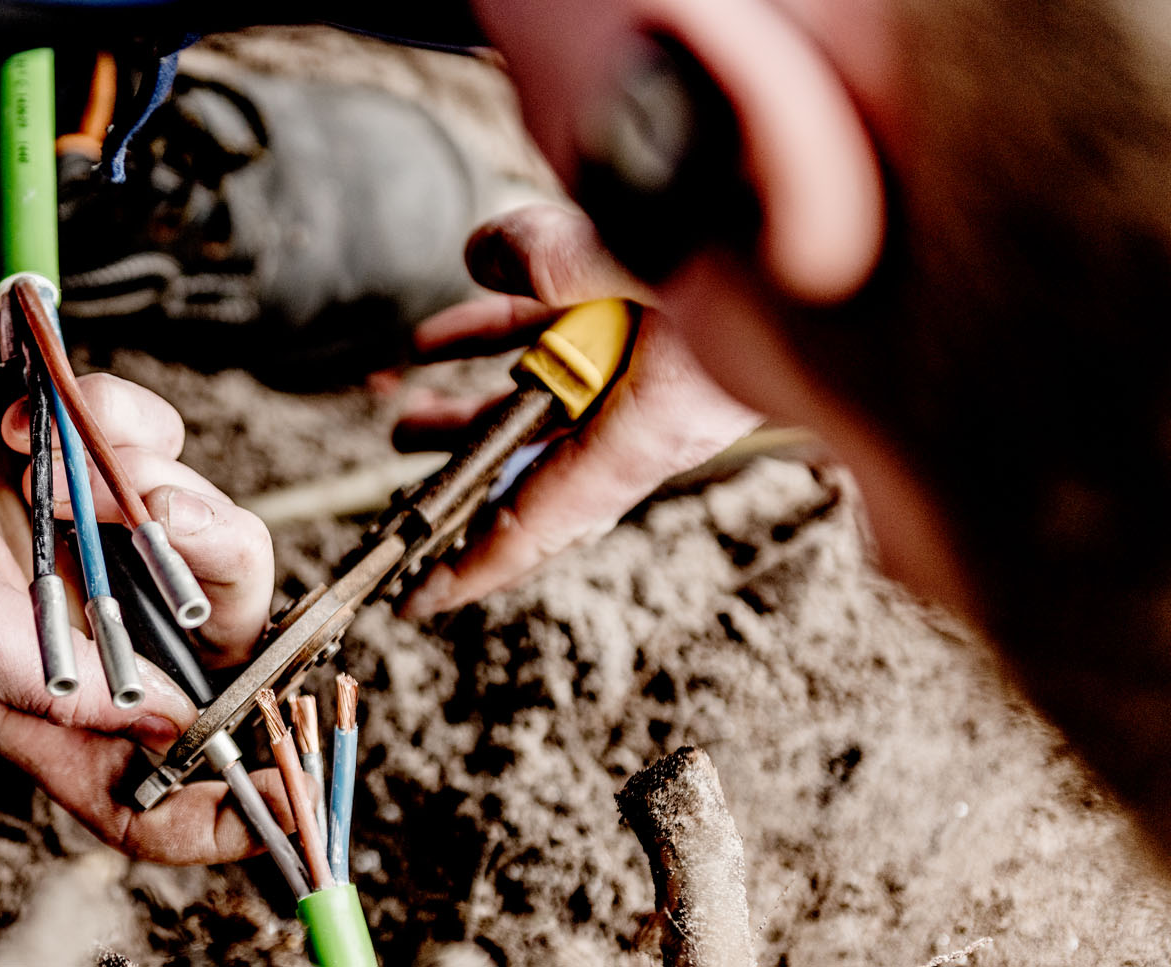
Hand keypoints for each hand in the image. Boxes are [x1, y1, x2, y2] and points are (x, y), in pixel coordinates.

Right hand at [0, 310, 283, 862]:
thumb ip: (67, 686)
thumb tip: (176, 724)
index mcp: (38, 699)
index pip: (142, 793)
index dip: (218, 810)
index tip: (284, 790)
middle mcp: (79, 628)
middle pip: (222, 641)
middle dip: (215, 572)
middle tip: (169, 519)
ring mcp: (89, 540)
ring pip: (199, 524)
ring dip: (147, 476)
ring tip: (66, 453)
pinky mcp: (87, 455)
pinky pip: (158, 441)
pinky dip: (111, 417)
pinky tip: (25, 416)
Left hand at [399, 203, 761, 614]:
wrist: (831, 212)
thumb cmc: (760, 236)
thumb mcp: (641, 250)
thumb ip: (550, 258)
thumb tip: (485, 256)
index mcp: (649, 427)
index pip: (543, 518)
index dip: (474, 565)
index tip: (420, 598)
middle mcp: (652, 412)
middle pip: (536, 468)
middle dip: (462, 483)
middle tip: (400, 508)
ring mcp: (658, 370)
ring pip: (544, 403)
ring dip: (470, 407)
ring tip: (403, 415)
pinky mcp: (665, 323)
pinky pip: (564, 340)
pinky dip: (502, 333)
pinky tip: (445, 327)